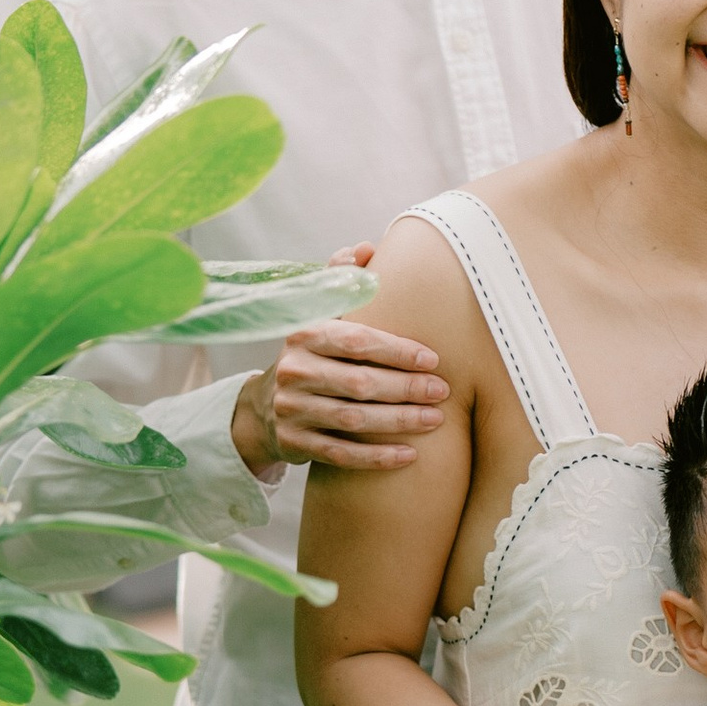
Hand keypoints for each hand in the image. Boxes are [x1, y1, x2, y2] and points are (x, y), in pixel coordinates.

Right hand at [233, 270, 451, 474]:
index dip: (397, 351)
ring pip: (353, 420)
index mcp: (304, 335)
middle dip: (406, 388)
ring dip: (399, 421)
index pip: (357, 340)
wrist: (264, 410)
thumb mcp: (317, 315)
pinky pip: (342, 453)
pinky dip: (377, 457)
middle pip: (358, 383)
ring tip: (435, 420)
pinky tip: (410, 455)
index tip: (432, 359)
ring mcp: (291, 410)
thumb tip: (367, 248)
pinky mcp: (294, 444)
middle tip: (442, 391)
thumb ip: (341, 281)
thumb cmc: (311, 356)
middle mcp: (294, 371)